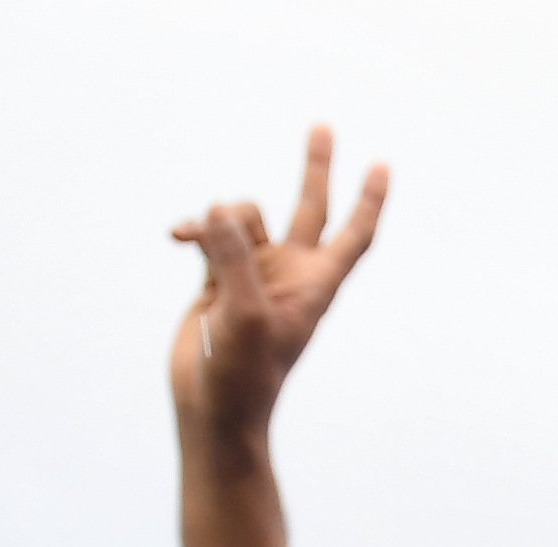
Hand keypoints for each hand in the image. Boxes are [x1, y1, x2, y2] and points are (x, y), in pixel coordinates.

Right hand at [168, 124, 388, 450]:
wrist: (213, 410)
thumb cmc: (243, 374)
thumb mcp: (243, 312)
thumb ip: (235, 256)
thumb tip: (221, 206)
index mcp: (314, 284)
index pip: (353, 235)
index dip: (369, 201)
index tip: (382, 165)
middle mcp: (289, 272)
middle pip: (310, 207)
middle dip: (315, 167)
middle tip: (323, 125)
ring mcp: (254, 273)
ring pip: (243, 216)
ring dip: (221, 218)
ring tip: (195, 236)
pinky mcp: (218, 280)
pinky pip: (210, 234)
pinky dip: (195, 229)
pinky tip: (175, 235)